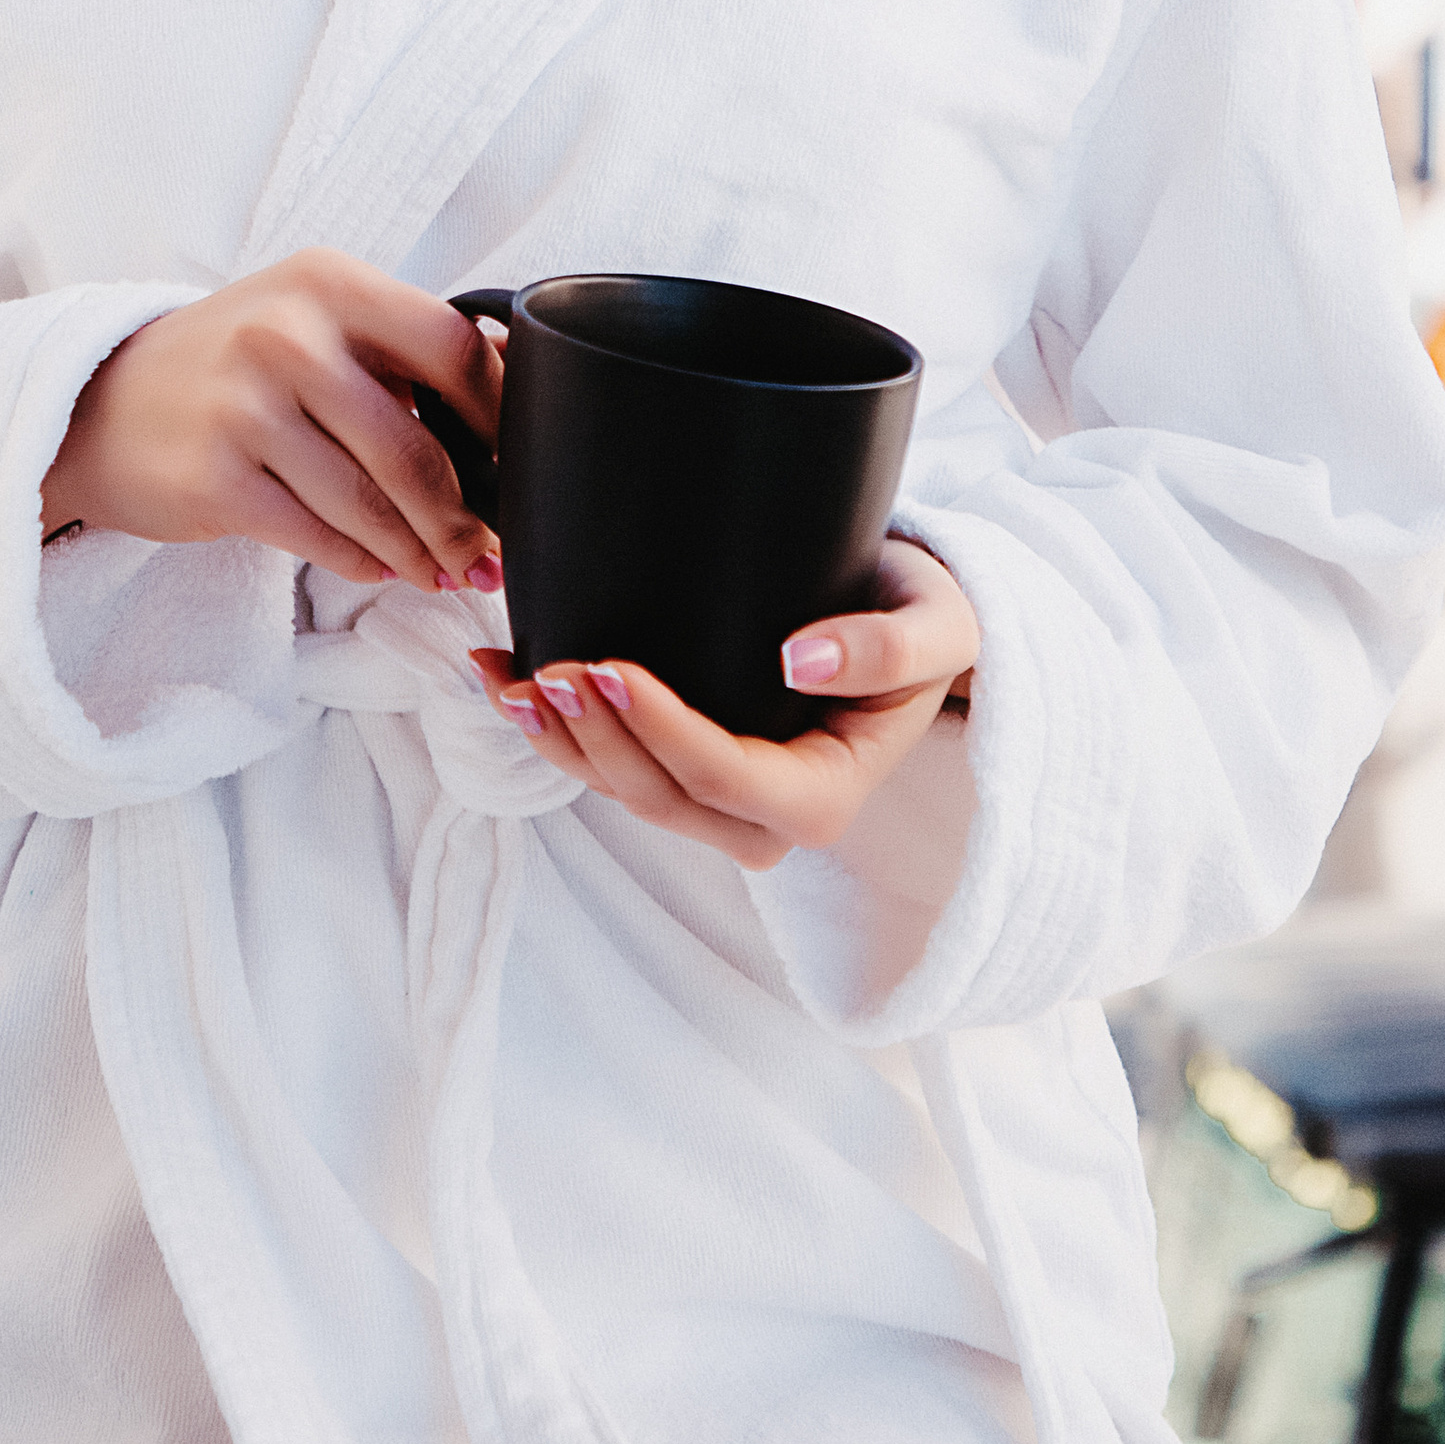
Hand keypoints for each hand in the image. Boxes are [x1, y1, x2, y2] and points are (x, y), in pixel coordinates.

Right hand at [42, 249, 503, 595]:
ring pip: (370, 503)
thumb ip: (396, 347)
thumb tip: (513, 401)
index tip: (520, 464)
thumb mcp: (309, 320)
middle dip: (463, 516)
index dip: (500, 417)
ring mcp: (246, 406)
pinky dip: (361, 561)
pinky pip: (317, 536)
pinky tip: (382, 570)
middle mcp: (287, 333)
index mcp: (329, 282)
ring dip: (419, 552)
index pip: (450, 346)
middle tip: (486, 553)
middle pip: (415, 446)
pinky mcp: (216, 477)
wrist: (101, 403)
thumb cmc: (232, 365)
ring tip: (444, 573)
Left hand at [471, 537, 977, 871]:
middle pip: (661, 797)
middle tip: (552, 669)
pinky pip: (614, 769)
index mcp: (825, 797)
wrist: (911, 625)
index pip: (725, 777)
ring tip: (509, 678)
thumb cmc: (925, 621)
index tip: (611, 666)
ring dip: (562, 742)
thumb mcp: (937, 626)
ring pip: (624, 792)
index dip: (661, 731)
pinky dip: (559, 732)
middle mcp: (767, 821)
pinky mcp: (689, 777)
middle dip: (596, 739)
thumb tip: (800, 660)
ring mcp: (723, 806)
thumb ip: (888, 646)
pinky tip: (507, 682)